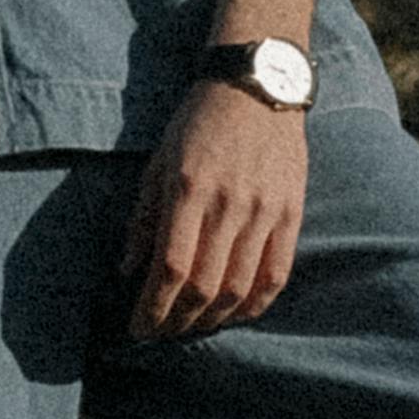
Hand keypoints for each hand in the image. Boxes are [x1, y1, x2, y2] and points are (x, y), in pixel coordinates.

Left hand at [120, 82, 306, 337]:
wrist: (257, 85)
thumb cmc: (198, 121)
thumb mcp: (159, 160)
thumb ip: (144, 218)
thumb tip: (128, 271)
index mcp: (189, 188)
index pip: (169, 268)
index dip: (152, 308)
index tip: (137, 328)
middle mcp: (229, 204)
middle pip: (203, 286)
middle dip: (177, 321)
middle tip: (160, 333)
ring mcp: (265, 210)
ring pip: (239, 288)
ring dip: (211, 319)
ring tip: (191, 326)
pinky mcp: (291, 212)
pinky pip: (276, 275)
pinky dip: (254, 305)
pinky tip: (234, 314)